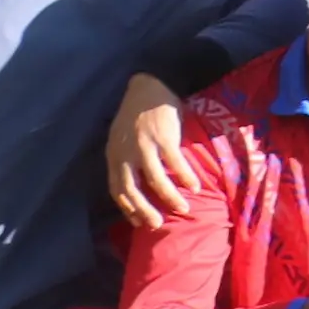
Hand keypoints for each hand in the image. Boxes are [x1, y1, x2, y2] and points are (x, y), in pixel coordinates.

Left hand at [108, 73, 193, 227]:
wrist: (148, 85)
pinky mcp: (164, 138)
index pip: (116, 189)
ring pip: (155, 181)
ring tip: (183, 208)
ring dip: (169, 198)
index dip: (127, 208)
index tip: (139, 222)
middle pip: (131, 191)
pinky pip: (175, 164)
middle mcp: (125, 154)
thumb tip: (138, 182)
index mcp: (114, 155)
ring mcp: (144, 146)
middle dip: (144, 210)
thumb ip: (126, 158)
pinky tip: (195, 186)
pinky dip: (185, 177)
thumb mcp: (122, 137)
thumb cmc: (137, 113)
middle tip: (158, 224)